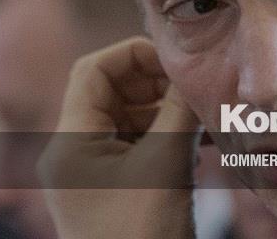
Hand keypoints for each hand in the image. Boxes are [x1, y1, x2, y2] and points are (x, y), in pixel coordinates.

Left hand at [38, 37, 201, 238]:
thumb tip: (200, 73)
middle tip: (197, 87)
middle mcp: (76, 152)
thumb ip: (179, 112)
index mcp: (71, 142)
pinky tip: (202, 140)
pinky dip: (170, 134)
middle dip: (156, 83)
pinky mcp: (118, 186)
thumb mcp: (165, 163)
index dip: (135, 55)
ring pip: (131, 116)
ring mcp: (97, 170)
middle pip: (113, 91)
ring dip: (168, 109)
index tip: (178, 61)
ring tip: (204, 115)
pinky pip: (141, 143)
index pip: (93, 71)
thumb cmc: (143, 233)